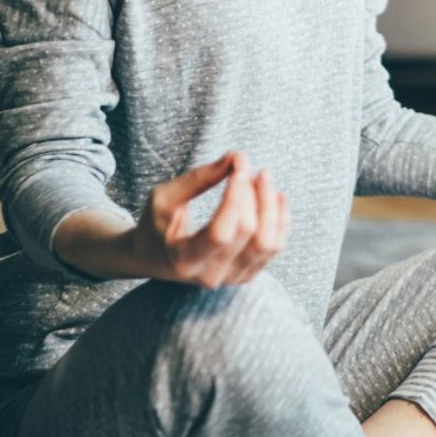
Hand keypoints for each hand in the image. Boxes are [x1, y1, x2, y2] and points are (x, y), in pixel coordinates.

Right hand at [131, 152, 289, 286]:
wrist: (154, 256)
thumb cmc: (156, 223)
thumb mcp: (164, 198)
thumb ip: (198, 179)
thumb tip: (236, 158)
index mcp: (184, 261)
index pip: (221, 232)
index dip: (236, 195)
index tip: (238, 163)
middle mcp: (211, 276)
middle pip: (247, 233)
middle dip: (252, 194)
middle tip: (246, 165)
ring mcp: (232, 279)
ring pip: (268, 244)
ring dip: (271, 206)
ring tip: (263, 177)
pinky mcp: (247, 274)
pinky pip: (275, 248)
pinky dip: (281, 220)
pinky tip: (278, 196)